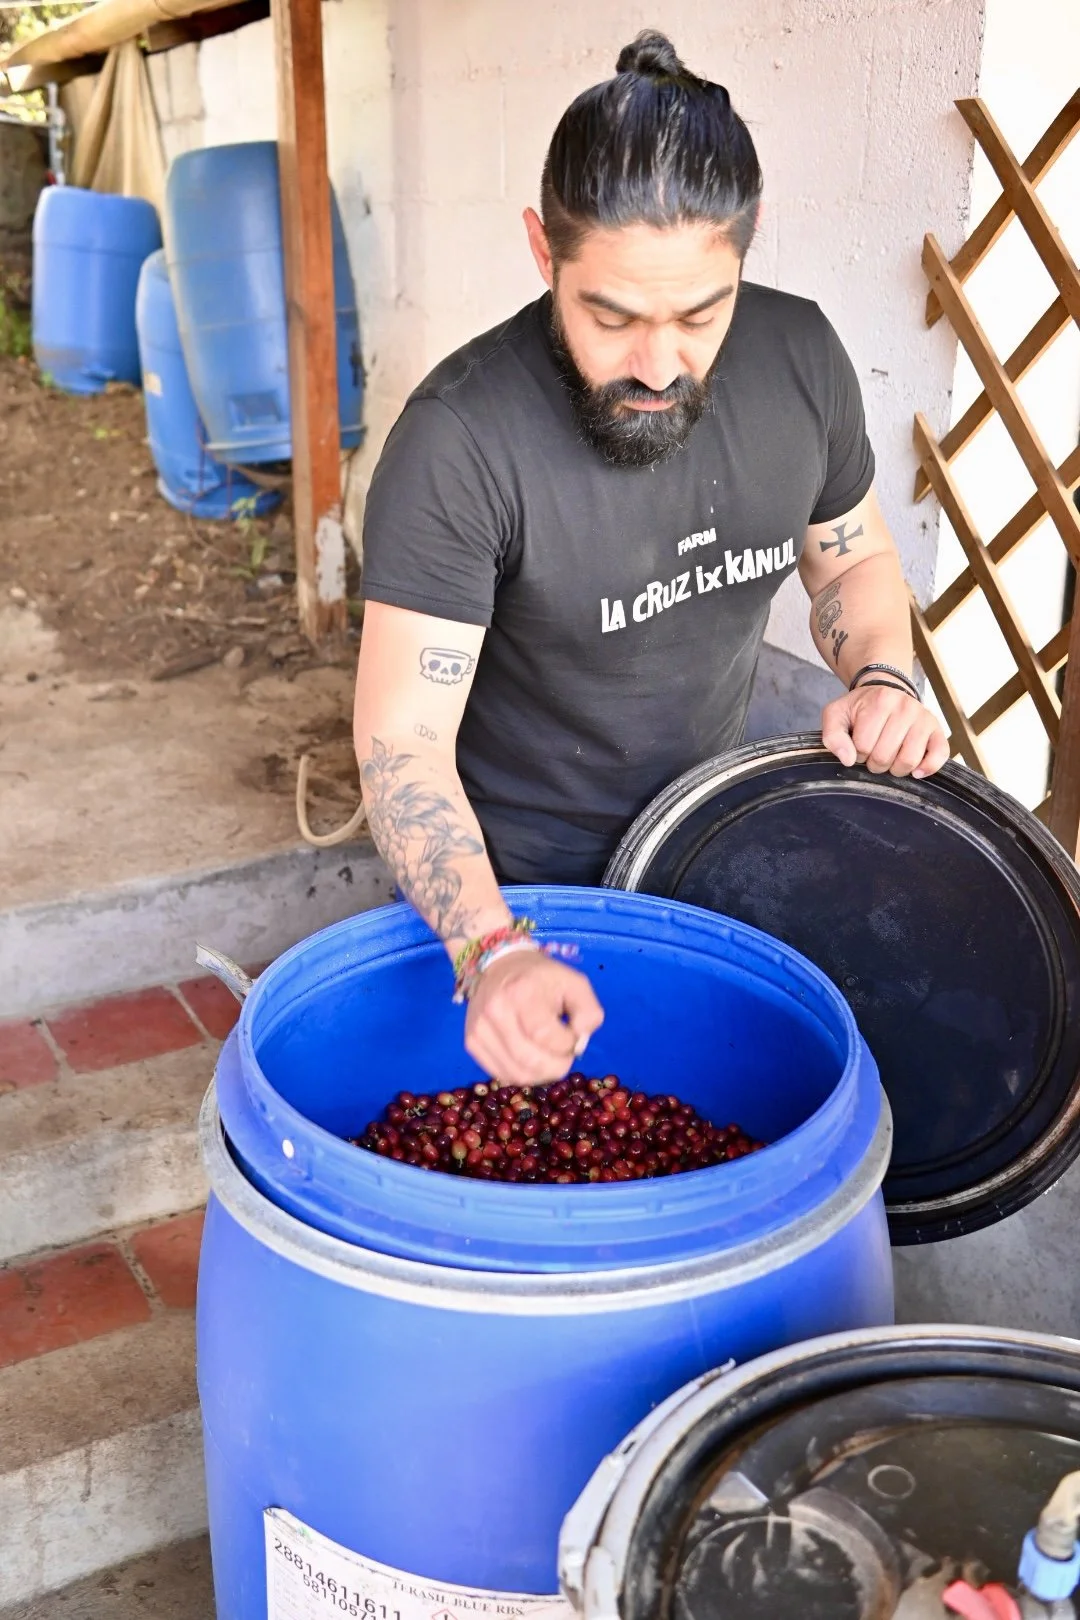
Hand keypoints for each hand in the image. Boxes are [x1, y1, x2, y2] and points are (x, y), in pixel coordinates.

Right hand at [464, 950, 604, 1086]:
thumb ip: (589, 1012)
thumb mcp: (575, 983)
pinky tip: (530, 1059)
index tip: (572, 1036)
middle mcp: (495, 1011)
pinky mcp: (471, 1042)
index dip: (567, 1044)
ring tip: (549, 1058)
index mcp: (522, 992)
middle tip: (564, 1054)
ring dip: (541, 1074)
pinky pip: (502, 1075)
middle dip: (557, 1066)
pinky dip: (523, 1074)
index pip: (546, 1036)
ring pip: (516, 1074)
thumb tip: (579, 1042)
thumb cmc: (542, 978)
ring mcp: (479, 1029)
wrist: (499, 965)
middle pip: (530, 1061)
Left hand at [822, 683, 949, 778]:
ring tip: (890, 759)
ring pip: (908, 761)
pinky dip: (928, 768)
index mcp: (880, 702)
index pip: (863, 746)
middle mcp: (905, 707)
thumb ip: (833, 736)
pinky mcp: (938, 730)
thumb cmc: (860, 708)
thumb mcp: (836, 714)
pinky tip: (915, 771)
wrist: (885, 691)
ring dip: (895, 769)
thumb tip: (849, 759)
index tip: (860, 745)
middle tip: (874, 753)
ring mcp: (924, 718)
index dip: (857, 753)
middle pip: (885, 756)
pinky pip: (939, 755)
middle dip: (874, 763)